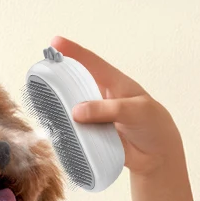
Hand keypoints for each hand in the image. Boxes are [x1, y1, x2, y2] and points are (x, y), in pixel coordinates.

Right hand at [52, 35, 180, 175]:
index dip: (74, 51)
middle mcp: (101, 98)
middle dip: (58, 79)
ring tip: (45, 106)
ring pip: (72, 109)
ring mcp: (95, 118)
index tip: (55, 41)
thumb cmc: (153, 126)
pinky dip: (65, 131)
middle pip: (75, 84)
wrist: (158, 158)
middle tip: (42, 77)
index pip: (92, 64)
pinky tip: (56, 131)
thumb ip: (107, 109)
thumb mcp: (136, 111)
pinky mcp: (91, 137)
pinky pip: (75, 132)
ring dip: (60, 108)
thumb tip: (76, 111)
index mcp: (115, 84)